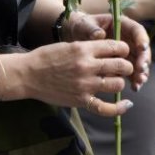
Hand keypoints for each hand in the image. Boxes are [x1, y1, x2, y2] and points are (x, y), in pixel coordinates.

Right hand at [2, 40, 133, 117]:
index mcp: (84, 49)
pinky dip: (119, 108)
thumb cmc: (46, 58)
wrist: (27, 75)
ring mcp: (85, 85)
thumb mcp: (68, 45)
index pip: (116, 47)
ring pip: (118, 84)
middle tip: (122, 68)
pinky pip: (106, 108)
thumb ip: (88, 48)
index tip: (122, 53)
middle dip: (126, 66)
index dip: (123, 50)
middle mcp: (87, 66)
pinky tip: (126, 104)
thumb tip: (109, 52)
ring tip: (113, 81)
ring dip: (119, 82)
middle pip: (122, 66)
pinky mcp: (81, 100)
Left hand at [64, 12, 150, 88]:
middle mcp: (127, 38)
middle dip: (143, 60)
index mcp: (122, 24)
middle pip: (142, 49)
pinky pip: (131, 71)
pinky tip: (135, 87)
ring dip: (141, 72)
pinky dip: (134, 79)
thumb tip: (99, 35)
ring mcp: (126, 51)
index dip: (142, 39)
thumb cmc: (81, 26)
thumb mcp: (84, 25)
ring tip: (139, 82)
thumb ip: (91, 29)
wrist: (75, 36)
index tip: (142, 48)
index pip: (137, 30)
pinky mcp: (122, 62)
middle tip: (141, 70)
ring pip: (138, 62)